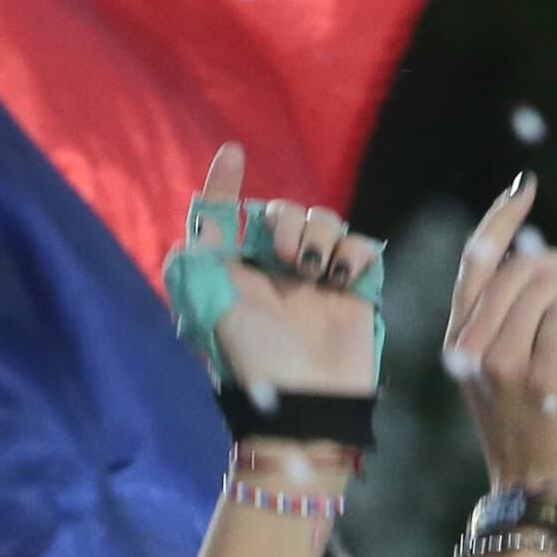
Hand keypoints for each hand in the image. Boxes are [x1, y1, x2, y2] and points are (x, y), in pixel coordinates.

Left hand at [179, 144, 383, 408]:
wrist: (307, 403)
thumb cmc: (253, 359)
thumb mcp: (209, 308)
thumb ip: (196, 262)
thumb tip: (197, 226)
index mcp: (236, 271)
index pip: (224, 214)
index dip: (223, 182)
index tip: (233, 153)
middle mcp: (275, 269)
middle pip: (283, 210)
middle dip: (286, 220)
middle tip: (289, 257)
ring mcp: (317, 279)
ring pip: (325, 220)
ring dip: (319, 235)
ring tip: (315, 272)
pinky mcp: (354, 291)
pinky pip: (360, 247)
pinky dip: (353, 255)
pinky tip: (343, 281)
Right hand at [443, 177, 556, 491]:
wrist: (536, 494)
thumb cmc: (530, 435)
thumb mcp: (500, 375)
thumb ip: (504, 325)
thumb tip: (540, 267)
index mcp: (456, 342)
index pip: (475, 262)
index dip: (501, 218)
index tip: (526, 188)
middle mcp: (471, 348)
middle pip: (522, 267)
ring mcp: (503, 363)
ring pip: (550, 284)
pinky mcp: (543, 378)